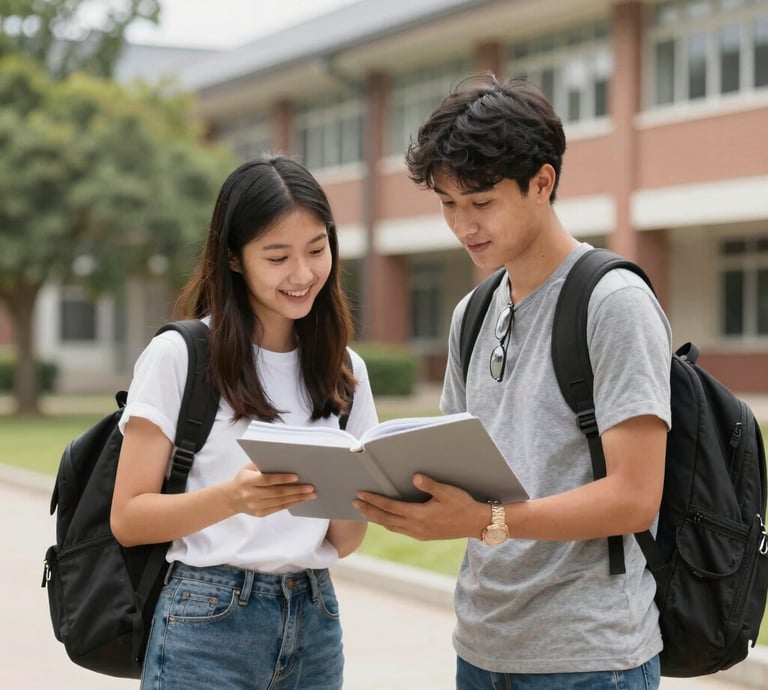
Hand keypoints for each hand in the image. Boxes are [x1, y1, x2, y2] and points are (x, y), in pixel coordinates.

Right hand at [228, 463, 315, 517]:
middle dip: (296, 490)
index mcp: (247, 481)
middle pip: (277, 493)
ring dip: (297, 498)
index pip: (267, 480)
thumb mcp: (248, 468)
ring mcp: (255, 506)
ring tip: (311, 494)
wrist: (231, 498)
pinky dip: (291, 503)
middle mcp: (251, 495)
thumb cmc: (244, 478)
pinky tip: (301, 499)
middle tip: (311, 487)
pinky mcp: (260, 513)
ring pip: (280, 502)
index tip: (297, 477)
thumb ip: (263, 464)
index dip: (282, 478)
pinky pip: (279, 508)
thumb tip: (285, 459)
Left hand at [354, 474, 484, 540]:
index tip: (361, 495)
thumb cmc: (463, 505)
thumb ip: (430, 485)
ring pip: (392, 527)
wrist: (476, 524)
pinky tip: (385, 519)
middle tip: (354, 503)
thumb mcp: (448, 492)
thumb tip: (415, 477)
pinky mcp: (423, 536)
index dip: (374, 501)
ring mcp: (419, 533)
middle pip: (386, 519)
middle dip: (369, 511)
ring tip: (365, 511)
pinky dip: (389, 524)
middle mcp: (416, 527)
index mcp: (420, 515)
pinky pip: (400, 530)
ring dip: (377, 518)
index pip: (390, 507)